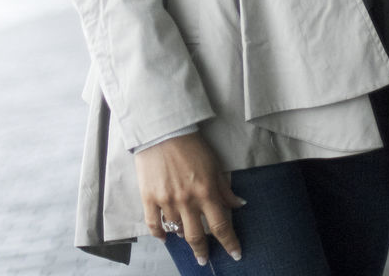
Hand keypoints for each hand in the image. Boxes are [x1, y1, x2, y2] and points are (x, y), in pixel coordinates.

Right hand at [134, 132, 244, 265]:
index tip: (235, 254)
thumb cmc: (191, 145)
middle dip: (202, 251)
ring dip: (182, 236)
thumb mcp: (214, 164)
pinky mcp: (149, 197)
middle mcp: (187, 200)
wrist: (163, 129)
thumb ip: (225, 188)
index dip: (230, 243)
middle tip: (204, 259)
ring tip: (185, 236)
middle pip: (197, 236)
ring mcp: (167, 200)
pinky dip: (159, 234)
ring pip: (176, 230)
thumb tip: (239, 205)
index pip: (221, 226)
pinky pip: (154, 225)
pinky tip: (165, 238)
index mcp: (206, 191)